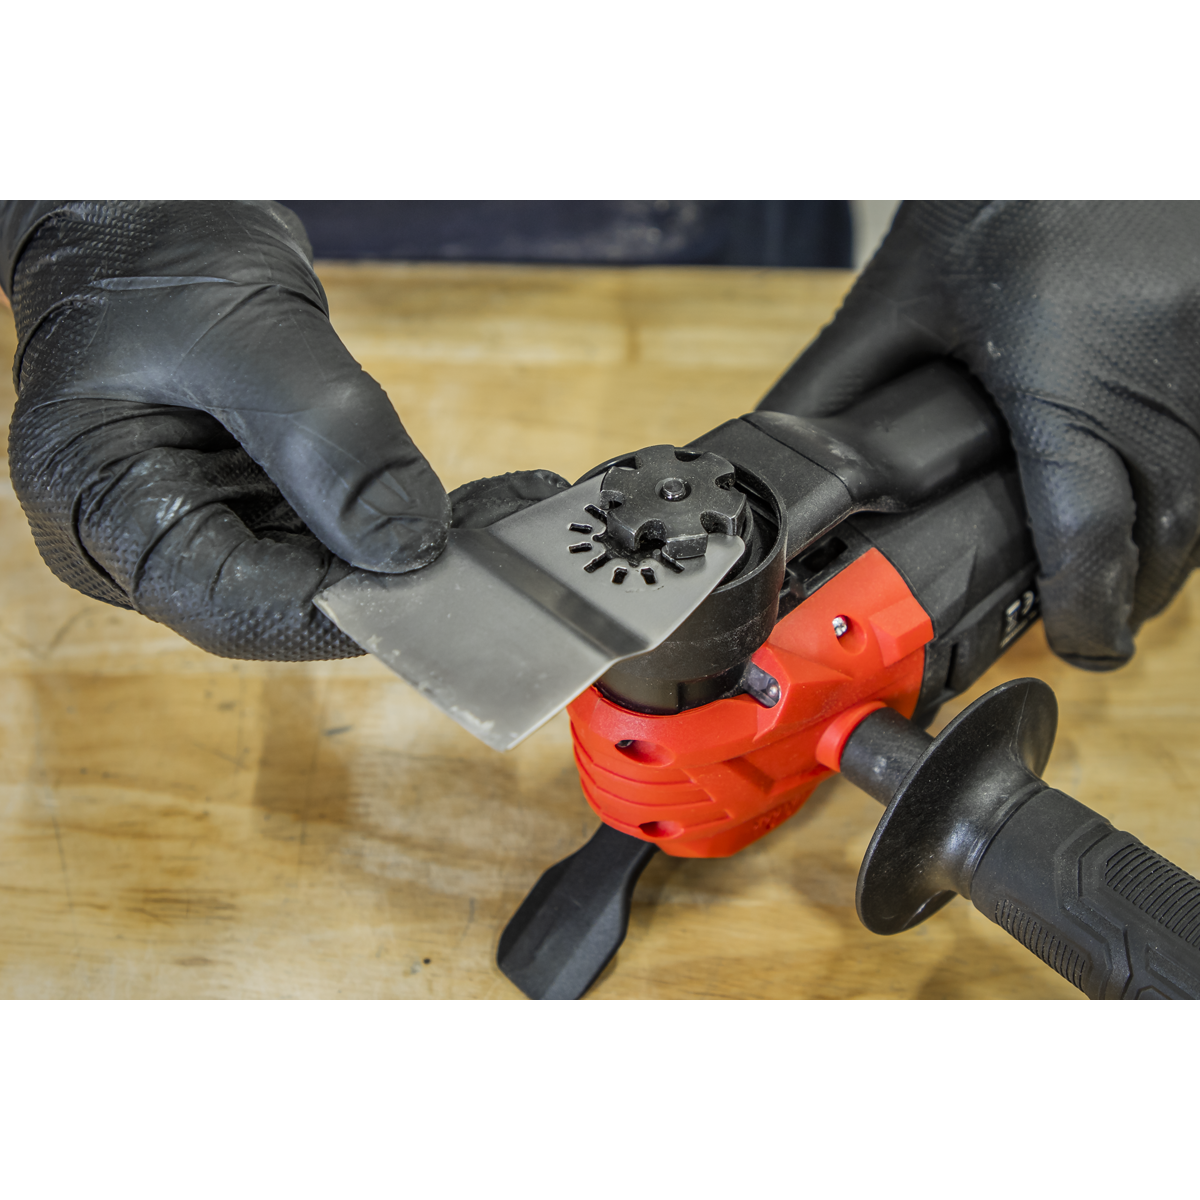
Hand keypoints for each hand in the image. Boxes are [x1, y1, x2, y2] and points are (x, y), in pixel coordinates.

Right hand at [0, 201, 561, 659]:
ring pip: (335, 566)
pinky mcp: (266, 499)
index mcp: (103, 508)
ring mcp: (216, 521)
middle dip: (399, 577)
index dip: (342, 611)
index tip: (436, 584)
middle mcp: (159, 537)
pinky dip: (415, 512)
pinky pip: (348, 525)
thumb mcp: (240, 331)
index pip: (232, 607)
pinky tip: (487, 502)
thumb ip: (327, 435)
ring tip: (513, 515)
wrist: (145, 215)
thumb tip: (409, 540)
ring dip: (424, 547)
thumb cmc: (151, 254)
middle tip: (502, 551)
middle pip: (291, 596)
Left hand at [758, 201, 1199, 668]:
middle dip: (1130, 592)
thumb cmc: (1010, 187)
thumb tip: (785, 444)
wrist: (1108, 107)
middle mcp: (1156, 375)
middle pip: (1167, 533)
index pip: (1088, 530)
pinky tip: (1144, 491)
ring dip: (1163, 547)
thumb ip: (842, 377)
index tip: (1079, 644)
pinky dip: (1183, 487)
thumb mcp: (908, 288)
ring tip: (1115, 573)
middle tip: (1093, 622)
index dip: (1085, 606)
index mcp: (1067, 373)